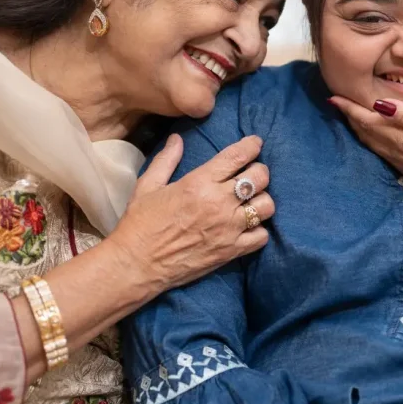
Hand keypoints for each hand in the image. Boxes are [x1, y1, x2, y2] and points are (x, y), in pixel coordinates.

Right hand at [106, 134, 274, 295]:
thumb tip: (177, 138)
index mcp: (199, 183)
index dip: (252, 146)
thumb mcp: (147, 186)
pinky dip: (259, 231)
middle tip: (253, 174)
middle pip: (260, 178)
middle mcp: (219, 202)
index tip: (255, 143)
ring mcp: (229, 228)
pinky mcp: (232, 251)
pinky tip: (248, 228)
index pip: (237, 156)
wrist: (136, 265)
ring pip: (267, 206)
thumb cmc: (139, 224)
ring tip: (252, 202)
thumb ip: (166, 160)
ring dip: (262, 200)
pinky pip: (262, 236)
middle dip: (260, 171)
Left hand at [328, 96, 402, 206]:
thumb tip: (379, 105)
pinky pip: (384, 153)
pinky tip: (374, 139)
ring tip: (350, 118)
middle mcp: (399, 154)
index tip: (334, 97)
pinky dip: (373, 141)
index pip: (370, 122)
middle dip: (352, 118)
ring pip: (375, 145)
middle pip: (368, 134)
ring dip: (360, 130)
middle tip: (336, 103)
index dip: (352, 110)